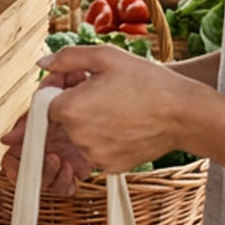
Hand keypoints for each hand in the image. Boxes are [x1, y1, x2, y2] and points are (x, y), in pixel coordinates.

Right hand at [0, 113, 90, 195]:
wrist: (89, 110)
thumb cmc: (62, 106)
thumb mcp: (40, 112)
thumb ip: (22, 128)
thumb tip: (5, 140)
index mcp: (26, 143)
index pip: (11, 163)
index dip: (13, 170)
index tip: (20, 171)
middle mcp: (39, 157)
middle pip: (30, 178)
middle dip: (42, 172)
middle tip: (52, 158)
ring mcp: (56, 166)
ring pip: (48, 186)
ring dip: (54, 178)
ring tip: (65, 164)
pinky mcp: (74, 172)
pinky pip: (66, 189)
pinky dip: (67, 183)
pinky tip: (71, 168)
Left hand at [40, 44, 200, 172]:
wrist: (183, 113)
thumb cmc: (146, 81)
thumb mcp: (105, 56)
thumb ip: (67, 58)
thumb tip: (42, 64)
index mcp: (69, 108)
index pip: (46, 102)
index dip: (61, 89)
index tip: (80, 83)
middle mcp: (77, 136)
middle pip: (62, 120)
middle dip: (75, 105)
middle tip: (104, 91)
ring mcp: (94, 155)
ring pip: (79, 136)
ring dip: (89, 123)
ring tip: (117, 106)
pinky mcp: (110, 167)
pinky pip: (96, 150)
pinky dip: (104, 139)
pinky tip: (124, 124)